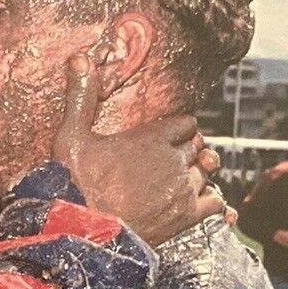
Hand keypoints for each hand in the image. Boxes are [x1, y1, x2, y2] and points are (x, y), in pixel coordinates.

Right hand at [51, 54, 223, 245]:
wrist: (81, 232)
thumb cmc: (74, 183)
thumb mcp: (70, 136)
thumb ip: (81, 96)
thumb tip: (81, 56)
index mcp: (152, 137)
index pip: (185, 123)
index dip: (178, 129)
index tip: (168, 136)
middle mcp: (174, 160)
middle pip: (197, 147)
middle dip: (188, 150)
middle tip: (173, 159)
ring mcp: (182, 189)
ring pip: (207, 172)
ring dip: (198, 174)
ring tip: (185, 179)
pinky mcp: (185, 217)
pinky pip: (216, 203)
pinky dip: (214, 203)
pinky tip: (206, 204)